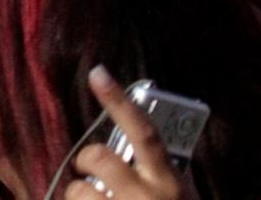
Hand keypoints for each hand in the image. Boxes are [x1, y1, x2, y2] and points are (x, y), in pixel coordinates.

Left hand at [65, 66, 196, 199]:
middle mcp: (144, 195)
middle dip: (85, 158)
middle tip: (86, 167)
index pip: (143, 132)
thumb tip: (135, 146)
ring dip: (78, 192)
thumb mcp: (181, 193)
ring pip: (80, 190)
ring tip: (91, 198)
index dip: (118, 101)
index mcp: (168, 181)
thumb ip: (160, 171)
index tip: (98, 74)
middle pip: (100, 157)